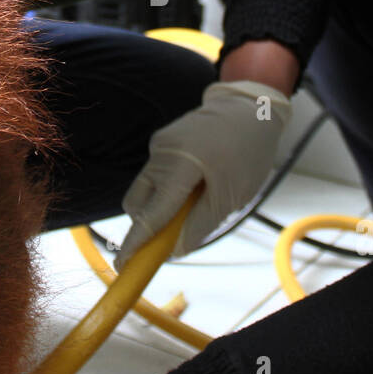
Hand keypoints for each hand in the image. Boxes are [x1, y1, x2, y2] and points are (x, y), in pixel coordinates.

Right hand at [116, 80, 290, 268]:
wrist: (249, 108)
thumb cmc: (247, 152)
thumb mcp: (231, 195)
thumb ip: (200, 225)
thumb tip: (174, 250)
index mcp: (180, 165)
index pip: (150, 214)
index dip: (136, 243)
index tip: (123, 265)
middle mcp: (161, 153)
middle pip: (137, 203)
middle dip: (148, 224)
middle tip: (171, 237)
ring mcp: (158, 145)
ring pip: (146, 189)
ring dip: (161, 206)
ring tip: (196, 201)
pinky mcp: (161, 141)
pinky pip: (156, 174)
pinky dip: (168, 188)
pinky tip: (196, 182)